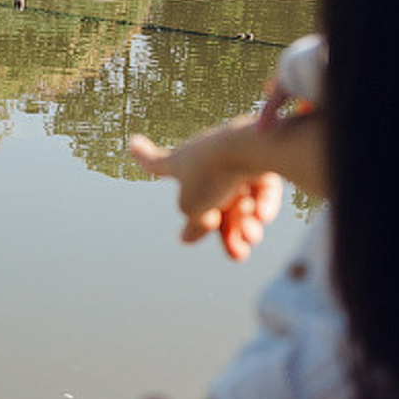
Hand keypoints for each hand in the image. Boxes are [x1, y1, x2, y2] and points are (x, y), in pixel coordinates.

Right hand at [131, 119, 282, 259]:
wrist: (250, 148)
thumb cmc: (211, 174)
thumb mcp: (192, 208)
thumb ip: (192, 225)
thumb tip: (189, 237)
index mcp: (179, 162)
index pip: (156, 163)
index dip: (143, 156)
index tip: (134, 141)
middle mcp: (205, 158)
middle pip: (212, 202)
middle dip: (226, 232)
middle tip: (238, 256)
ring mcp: (235, 157)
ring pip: (239, 199)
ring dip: (246, 224)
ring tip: (253, 238)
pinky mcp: (264, 158)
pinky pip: (261, 189)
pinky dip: (262, 205)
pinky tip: (263, 216)